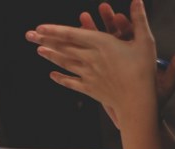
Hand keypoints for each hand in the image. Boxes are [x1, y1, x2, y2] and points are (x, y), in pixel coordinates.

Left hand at [26, 0, 157, 129]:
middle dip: (45, 40)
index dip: (54, 30)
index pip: (72, 34)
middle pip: (63, 48)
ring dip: (51, 56)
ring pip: (65, 63)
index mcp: (101, 44)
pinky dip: (61, 78)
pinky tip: (52, 75)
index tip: (40, 27)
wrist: (137, 102)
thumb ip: (139, 19)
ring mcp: (88, 75)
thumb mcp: (145, 42)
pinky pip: (72, 83)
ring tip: (39, 50)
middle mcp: (90, 59)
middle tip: (29, 35)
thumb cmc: (143, 71)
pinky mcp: (90, 89)